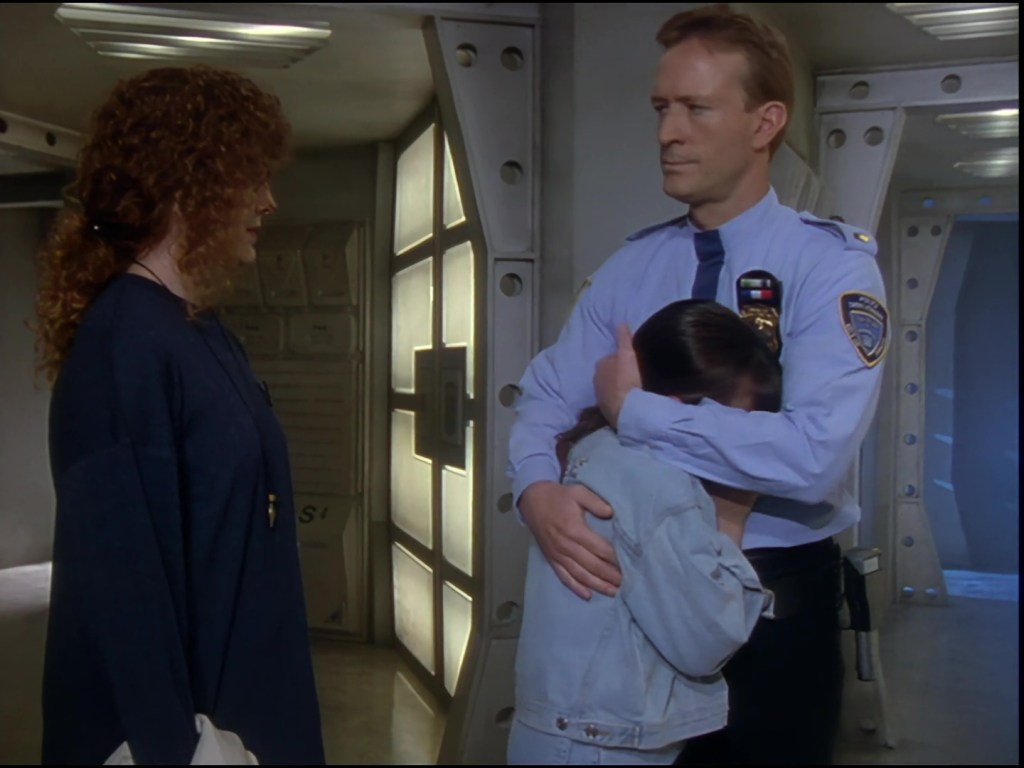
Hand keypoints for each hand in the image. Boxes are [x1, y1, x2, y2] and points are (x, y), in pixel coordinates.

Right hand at [519, 481, 620, 599]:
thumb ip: (595, 502)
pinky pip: (564, 577)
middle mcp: (566, 546)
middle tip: (627, 583)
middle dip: (610, 576)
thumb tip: (611, 513)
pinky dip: (576, 588)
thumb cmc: (558, 496)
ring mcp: (558, 555)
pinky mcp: (551, 559)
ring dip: (597, 585)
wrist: (532, 500)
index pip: (600, 548)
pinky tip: (588, 596)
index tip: (629, 564)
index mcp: (575, 530)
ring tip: (613, 592)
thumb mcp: (578, 492)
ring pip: (580, 575)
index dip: (615, 558)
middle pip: (592, 565)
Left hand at [594, 324, 640, 428]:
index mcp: (600, 365)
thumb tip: (621, 323)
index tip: (636, 363)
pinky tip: (637, 402)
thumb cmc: (626, 379)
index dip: (624, 359)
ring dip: (624, 388)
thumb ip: (624, 339)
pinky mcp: (607, 410)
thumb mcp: (627, 355)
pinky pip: (619, 401)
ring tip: (640, 390)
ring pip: (615, 388)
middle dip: (622, 374)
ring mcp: (601, 396)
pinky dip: (626, 401)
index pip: (612, 358)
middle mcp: (596, 380)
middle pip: (612, 373)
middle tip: (639, 376)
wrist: (627, 410)